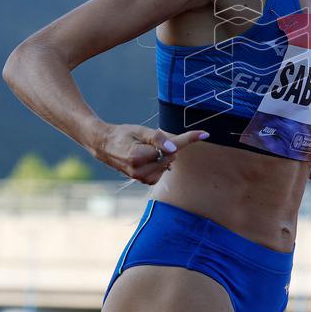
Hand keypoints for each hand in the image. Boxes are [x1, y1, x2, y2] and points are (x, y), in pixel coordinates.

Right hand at [92, 123, 208, 184]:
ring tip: (147, 149)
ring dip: (163, 156)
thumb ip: (158, 138)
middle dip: (168, 148)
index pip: (170, 148)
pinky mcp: (143, 180)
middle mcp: (139, 170)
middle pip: (170, 157)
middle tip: (153, 141)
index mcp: (137, 156)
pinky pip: (161, 172)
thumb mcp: (140, 131)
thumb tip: (174, 148)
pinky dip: (160, 164)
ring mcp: (140, 178)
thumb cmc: (123, 135)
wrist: (104, 146)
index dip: (188, 139)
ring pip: (167, 165)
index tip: (205, 133)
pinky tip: (149, 158)